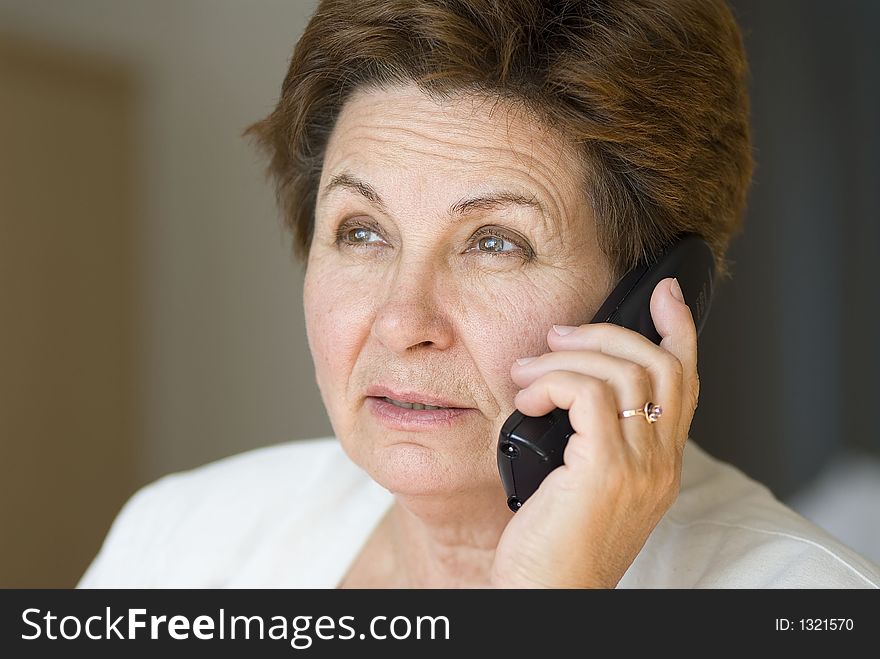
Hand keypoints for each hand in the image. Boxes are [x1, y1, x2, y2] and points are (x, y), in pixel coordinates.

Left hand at [490, 277, 699, 587]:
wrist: (546, 594)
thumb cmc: (554, 544)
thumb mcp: (586, 483)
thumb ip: (597, 438)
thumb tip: (571, 384)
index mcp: (660, 464)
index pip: (685, 382)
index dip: (679, 331)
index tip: (666, 293)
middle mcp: (661, 463)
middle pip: (661, 364)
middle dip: (609, 333)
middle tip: (560, 335)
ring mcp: (641, 467)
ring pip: (624, 372)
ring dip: (567, 357)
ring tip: (527, 372)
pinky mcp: (606, 470)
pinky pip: (587, 393)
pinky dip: (552, 382)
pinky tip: (528, 398)